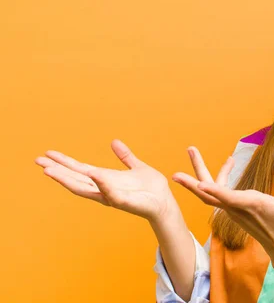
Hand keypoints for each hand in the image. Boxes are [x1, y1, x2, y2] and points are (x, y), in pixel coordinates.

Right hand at [35, 139, 175, 221]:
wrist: (164, 201)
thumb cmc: (151, 188)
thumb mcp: (136, 166)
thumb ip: (125, 156)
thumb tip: (114, 142)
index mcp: (105, 179)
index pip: (80, 170)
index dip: (64, 162)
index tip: (48, 154)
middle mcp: (104, 188)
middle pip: (75, 179)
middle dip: (57, 171)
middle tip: (38, 161)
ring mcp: (111, 196)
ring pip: (85, 188)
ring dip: (68, 179)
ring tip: (50, 171)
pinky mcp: (124, 202)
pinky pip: (110, 193)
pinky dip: (102, 184)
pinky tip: (93, 174)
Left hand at [173, 147, 273, 255]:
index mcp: (251, 205)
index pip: (227, 196)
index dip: (212, 189)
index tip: (195, 183)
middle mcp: (237, 207)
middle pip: (208, 192)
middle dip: (192, 178)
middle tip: (176, 167)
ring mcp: (234, 209)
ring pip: (209, 191)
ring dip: (200, 173)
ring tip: (193, 151)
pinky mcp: (235, 210)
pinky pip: (218, 192)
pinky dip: (216, 178)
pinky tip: (229, 163)